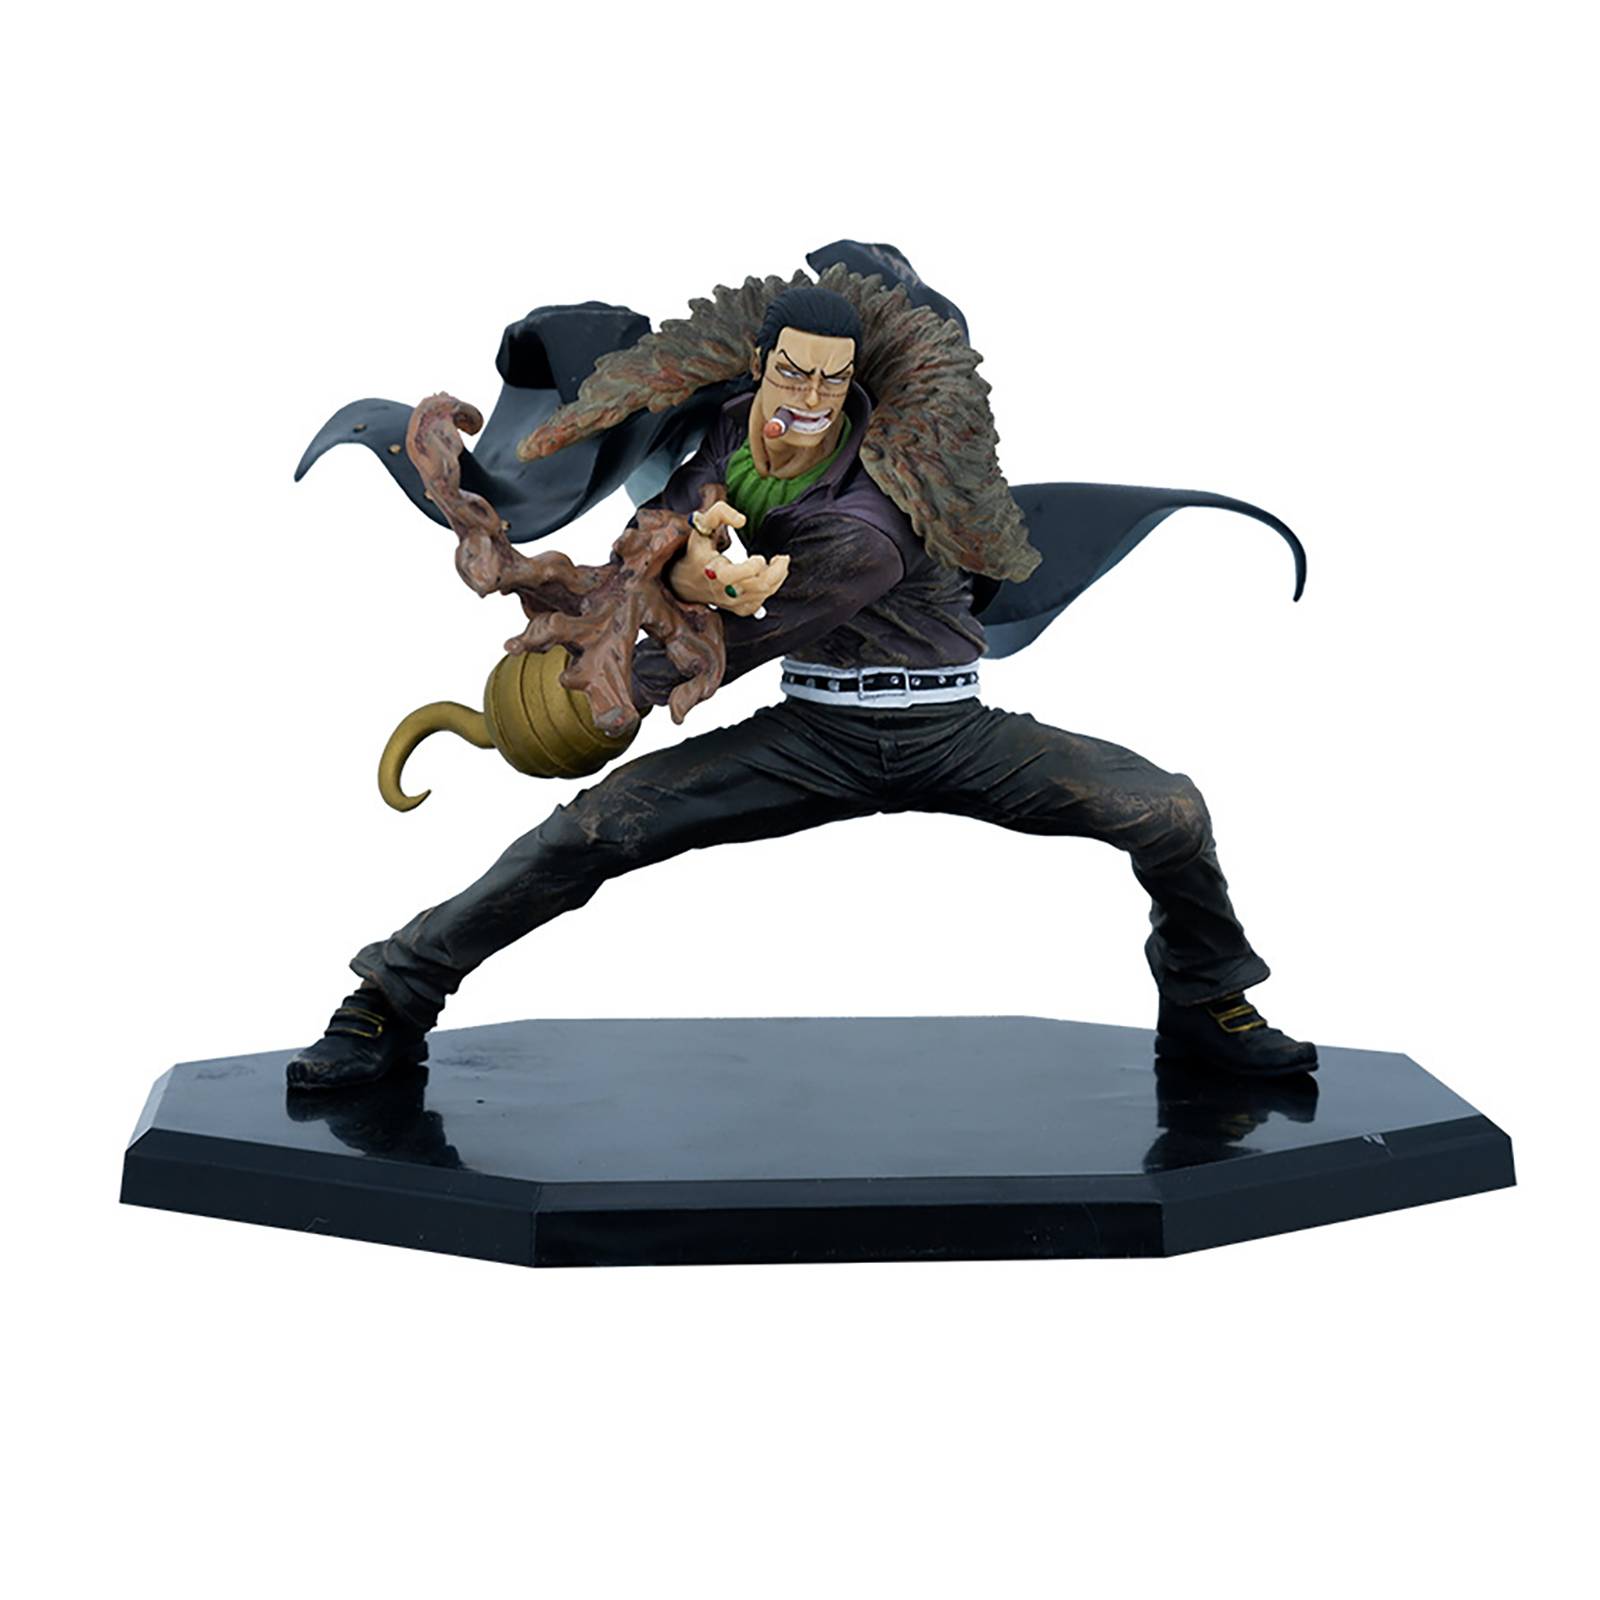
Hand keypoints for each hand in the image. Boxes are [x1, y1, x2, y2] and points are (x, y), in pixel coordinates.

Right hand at [669, 517, 789, 616]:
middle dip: (777, 571)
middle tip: (782, 558)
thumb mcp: (701, 526)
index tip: (759, 557)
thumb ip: (719, 513)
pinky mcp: (738, 609)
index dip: (752, 566)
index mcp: (712, 571)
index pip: (732, 576)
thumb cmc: (697, 551)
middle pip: (758, 587)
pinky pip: (761, 603)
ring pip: (764, 595)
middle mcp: (722, 591)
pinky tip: (767, 577)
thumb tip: (742, 520)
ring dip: (776, 578)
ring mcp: (731, 603)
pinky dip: (770, 588)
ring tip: (776, 564)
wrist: (686, 582)